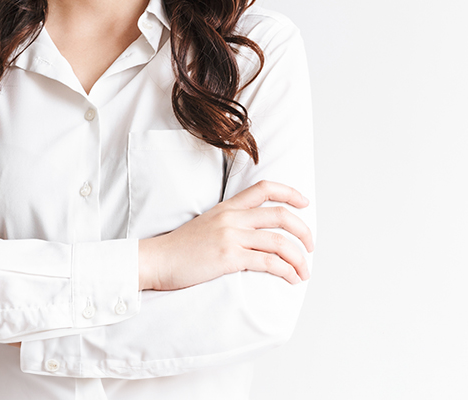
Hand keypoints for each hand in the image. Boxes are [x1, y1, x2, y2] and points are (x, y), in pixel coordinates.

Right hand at [138, 180, 312, 290]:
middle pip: (280, 215)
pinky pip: (268, 262)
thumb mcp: (206, 225)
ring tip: (304, 272)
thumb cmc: (180, 248)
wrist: (157, 259)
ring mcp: (231, 236)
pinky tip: (290, 279)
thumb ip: (229, 223)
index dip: (289, 192)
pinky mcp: (229, 257)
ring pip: (280, 241)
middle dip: (304, 231)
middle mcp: (232, 218)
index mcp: (227, 207)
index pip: (264, 188)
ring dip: (299, 258)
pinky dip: (286, 271)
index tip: (305, 203)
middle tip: (311, 247)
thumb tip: (253, 233)